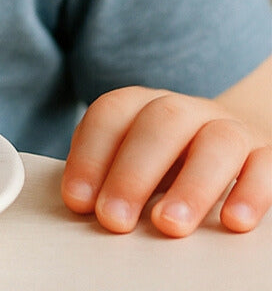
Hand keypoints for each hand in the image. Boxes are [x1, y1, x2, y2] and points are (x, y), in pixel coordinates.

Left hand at [62, 85, 271, 235]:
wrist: (233, 151)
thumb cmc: (168, 164)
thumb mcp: (134, 161)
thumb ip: (108, 175)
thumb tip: (81, 206)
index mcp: (144, 104)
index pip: (111, 114)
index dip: (90, 155)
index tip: (77, 201)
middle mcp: (187, 109)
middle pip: (160, 123)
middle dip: (132, 173)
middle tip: (114, 220)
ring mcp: (230, 128)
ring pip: (216, 142)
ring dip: (190, 186)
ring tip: (168, 226)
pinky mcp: (266, 154)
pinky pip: (265, 166)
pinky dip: (250, 194)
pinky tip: (233, 223)